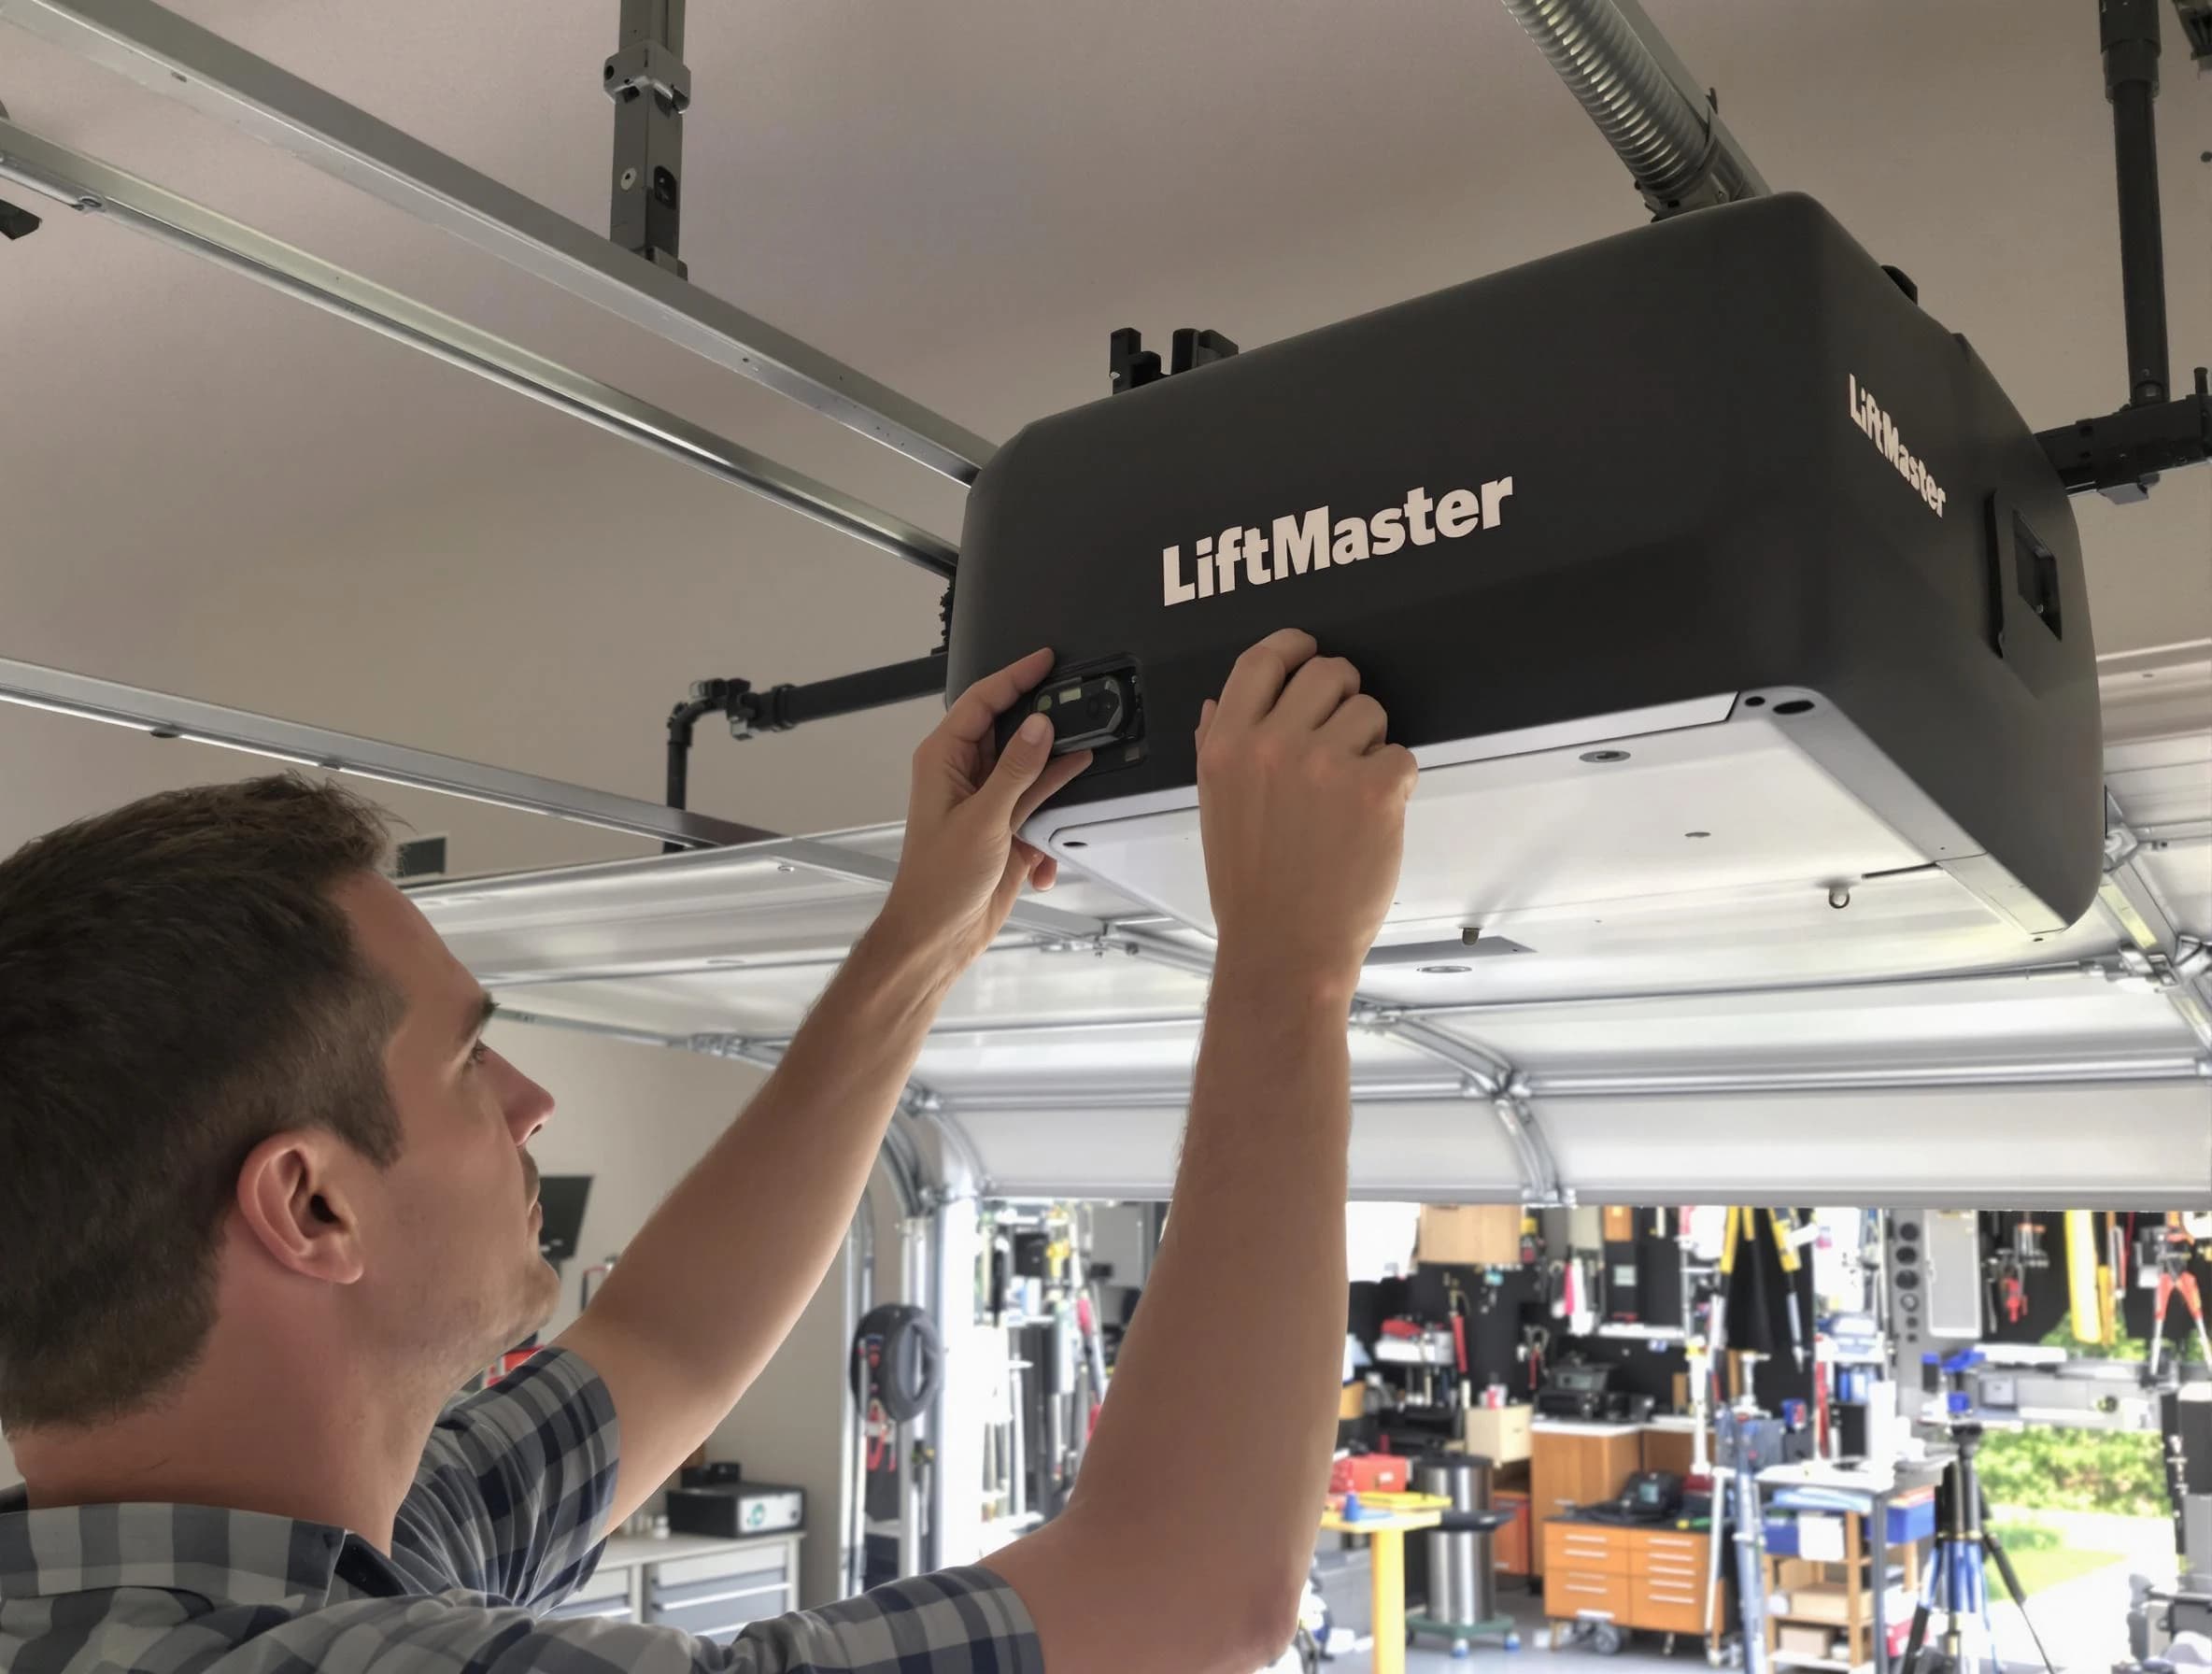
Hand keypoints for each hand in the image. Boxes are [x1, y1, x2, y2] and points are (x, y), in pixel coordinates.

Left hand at [876, 648, 1091, 975]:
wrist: (940, 934)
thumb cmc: (937, 881)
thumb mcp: (983, 819)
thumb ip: (1016, 770)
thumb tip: (1040, 727)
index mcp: (943, 759)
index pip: (982, 700)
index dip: (1015, 676)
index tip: (1045, 660)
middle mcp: (964, 774)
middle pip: (1010, 729)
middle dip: (1043, 724)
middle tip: (1076, 706)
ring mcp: (987, 800)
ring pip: (1031, 767)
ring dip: (1054, 774)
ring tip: (1082, 757)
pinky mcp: (1006, 826)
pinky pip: (1040, 804)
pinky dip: (1050, 820)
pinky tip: (1046, 847)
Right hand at [1196, 629, 1415, 996]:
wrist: (1283, 948)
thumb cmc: (1250, 888)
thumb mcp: (1215, 808)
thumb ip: (1217, 747)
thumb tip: (1217, 704)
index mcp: (1226, 744)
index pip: (1263, 660)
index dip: (1294, 646)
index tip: (1309, 651)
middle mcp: (1273, 744)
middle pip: (1328, 673)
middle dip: (1343, 697)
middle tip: (1343, 738)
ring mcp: (1326, 763)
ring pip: (1371, 711)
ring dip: (1371, 744)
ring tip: (1350, 795)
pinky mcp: (1376, 787)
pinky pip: (1402, 755)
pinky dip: (1395, 784)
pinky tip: (1369, 821)